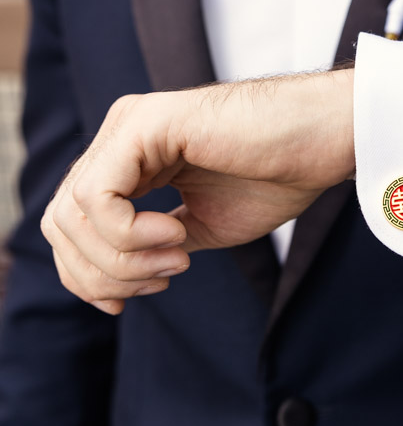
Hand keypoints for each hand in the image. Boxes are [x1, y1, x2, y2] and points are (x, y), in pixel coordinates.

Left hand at [41, 69, 354, 313]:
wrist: (320, 141)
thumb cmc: (274, 177)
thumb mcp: (198, 228)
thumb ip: (149, 248)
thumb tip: (109, 285)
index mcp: (127, 160)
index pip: (70, 224)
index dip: (88, 276)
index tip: (133, 300)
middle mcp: (118, 139)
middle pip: (60, 223)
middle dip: (101, 274)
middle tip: (162, 281)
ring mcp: (126, 127)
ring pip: (71, 213)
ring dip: (121, 258)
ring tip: (177, 258)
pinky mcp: (143, 124)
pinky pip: (98, 196)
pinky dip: (129, 233)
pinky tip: (175, 235)